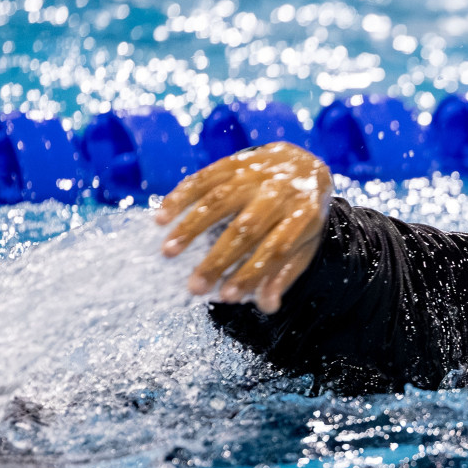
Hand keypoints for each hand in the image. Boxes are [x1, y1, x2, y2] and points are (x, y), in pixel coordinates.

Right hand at [155, 142, 331, 312]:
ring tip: (168, 251)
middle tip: (194, 287)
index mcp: (302, 216)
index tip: (227, 296)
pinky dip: (180, 197)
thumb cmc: (301, 212)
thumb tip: (267, 306)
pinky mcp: (233, 162)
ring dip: (191, 227)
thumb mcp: (305, 242)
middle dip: (218, 260)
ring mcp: (254, 175)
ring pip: (219, 201)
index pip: (276, 249)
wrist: (304, 161)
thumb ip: (285, 272)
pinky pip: (203, 178)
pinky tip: (161, 217)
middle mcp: (278, 193)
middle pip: (245, 229)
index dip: (251, 273)